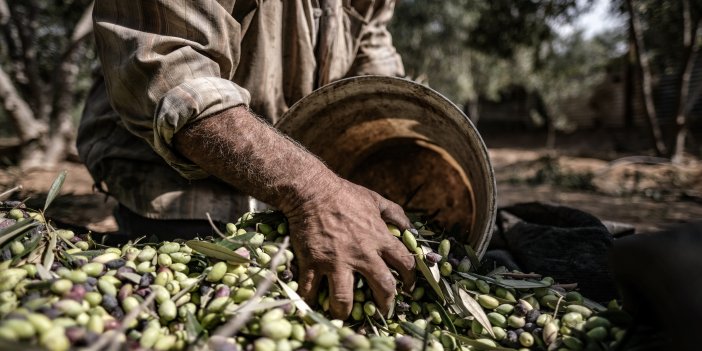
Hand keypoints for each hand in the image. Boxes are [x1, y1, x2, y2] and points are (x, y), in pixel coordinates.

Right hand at [172, 107, 414, 318]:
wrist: (311, 190)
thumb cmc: (344, 194)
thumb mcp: (375, 199)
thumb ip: (394, 213)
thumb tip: (409, 227)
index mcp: (380, 239)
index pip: (405, 264)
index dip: (410, 279)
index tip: (408, 287)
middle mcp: (362, 254)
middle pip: (383, 288)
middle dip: (386, 304)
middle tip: (383, 312)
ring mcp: (336, 261)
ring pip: (345, 298)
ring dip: (346, 311)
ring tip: (345, 316)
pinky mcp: (312, 263)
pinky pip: (311, 291)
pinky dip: (310, 301)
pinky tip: (311, 307)